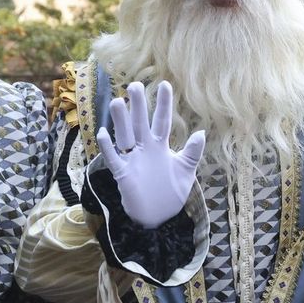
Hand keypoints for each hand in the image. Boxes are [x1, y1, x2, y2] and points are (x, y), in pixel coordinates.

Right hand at [96, 81, 205, 228]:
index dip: (164, 104)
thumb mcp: (186, 172)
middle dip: (138, 106)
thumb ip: (192, 153)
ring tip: (117, 102)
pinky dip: (108, 148)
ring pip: (125, 136)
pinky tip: (102, 133)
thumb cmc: (170, 193)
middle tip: (135, 85)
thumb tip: (201, 132)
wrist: (157, 218)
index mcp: (161, 147)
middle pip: (140, 123)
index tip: (166, 85)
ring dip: (121, 121)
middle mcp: (146, 150)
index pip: (162, 121)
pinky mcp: (124, 175)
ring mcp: (133, 161)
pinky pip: (114, 159)